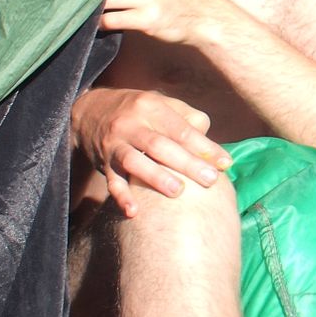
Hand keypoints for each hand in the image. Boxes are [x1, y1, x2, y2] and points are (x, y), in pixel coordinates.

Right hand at [72, 85, 231, 217]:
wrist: (90, 110)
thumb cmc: (139, 110)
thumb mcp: (161, 104)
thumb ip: (188, 119)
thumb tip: (210, 144)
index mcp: (150, 107)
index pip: (182, 129)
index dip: (205, 146)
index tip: (225, 163)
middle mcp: (130, 124)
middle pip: (160, 145)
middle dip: (187, 163)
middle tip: (210, 180)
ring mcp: (114, 144)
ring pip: (134, 161)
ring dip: (155, 177)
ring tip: (177, 192)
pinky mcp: (102, 163)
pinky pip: (111, 181)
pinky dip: (121, 197)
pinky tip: (134, 212)